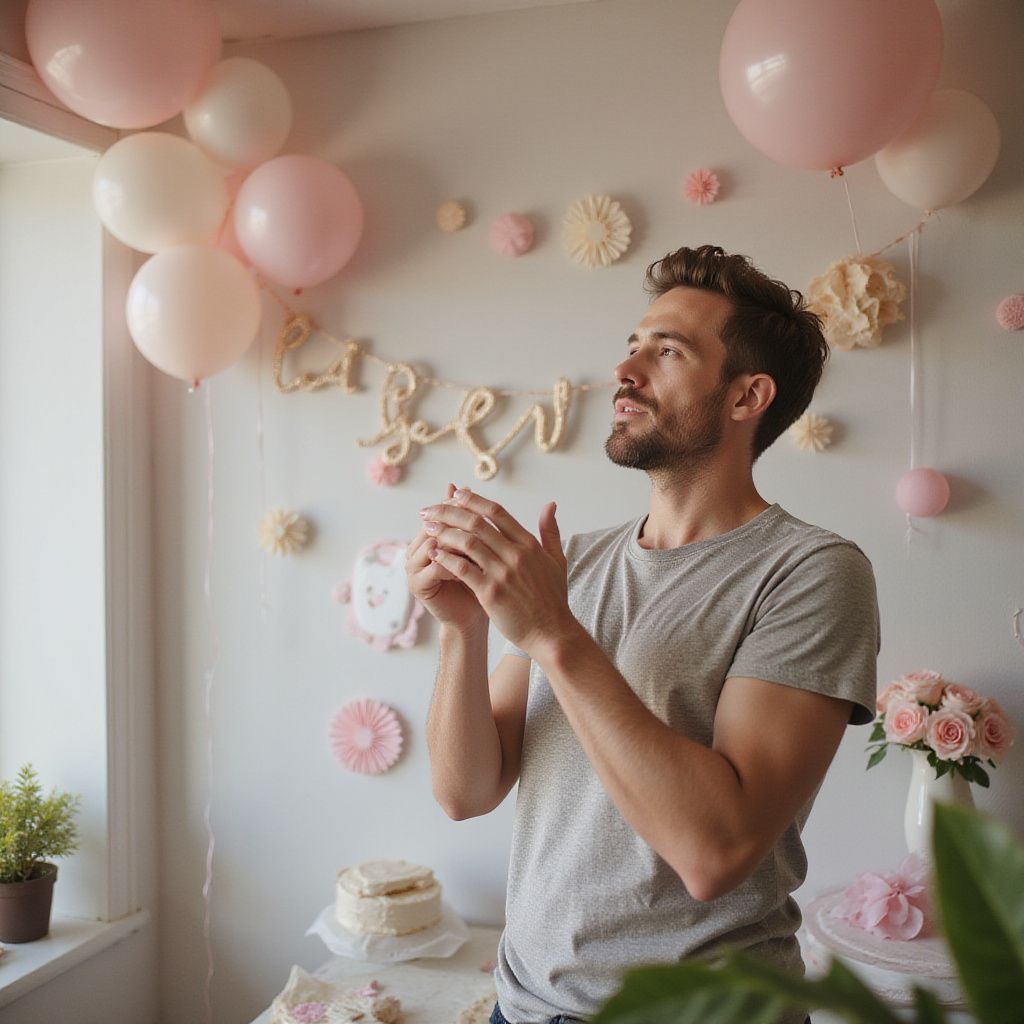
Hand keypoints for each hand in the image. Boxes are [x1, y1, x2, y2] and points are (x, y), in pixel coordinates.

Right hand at [406, 483, 487, 634]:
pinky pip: (436, 565)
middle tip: (484, 522)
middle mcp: (415, 548)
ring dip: (458, 543)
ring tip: (482, 545)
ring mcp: (412, 566)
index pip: (442, 513)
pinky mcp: (416, 583)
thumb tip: (463, 485)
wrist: (474, 616)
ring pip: (435, 542)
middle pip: (435, 525)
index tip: (484, 506)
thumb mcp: (477, 545)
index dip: (461, 507)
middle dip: (460, 523)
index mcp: (427, 536)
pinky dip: (455, 563)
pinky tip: (475, 565)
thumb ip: (469, 519)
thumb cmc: (479, 579)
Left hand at [419, 487, 578, 655]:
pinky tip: (433, 553)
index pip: (496, 512)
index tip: (455, 494)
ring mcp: (503, 573)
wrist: (551, 633)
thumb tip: (550, 504)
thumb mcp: (557, 560)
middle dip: (449, 511)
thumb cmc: (553, 599)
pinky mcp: (491, 593)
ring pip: (467, 542)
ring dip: (444, 532)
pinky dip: (446, 558)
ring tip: (428, 528)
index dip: (473, 500)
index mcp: (529, 544)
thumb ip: (550, 531)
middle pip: (477, 522)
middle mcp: (515, 554)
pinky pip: (463, 569)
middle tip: (430, 509)